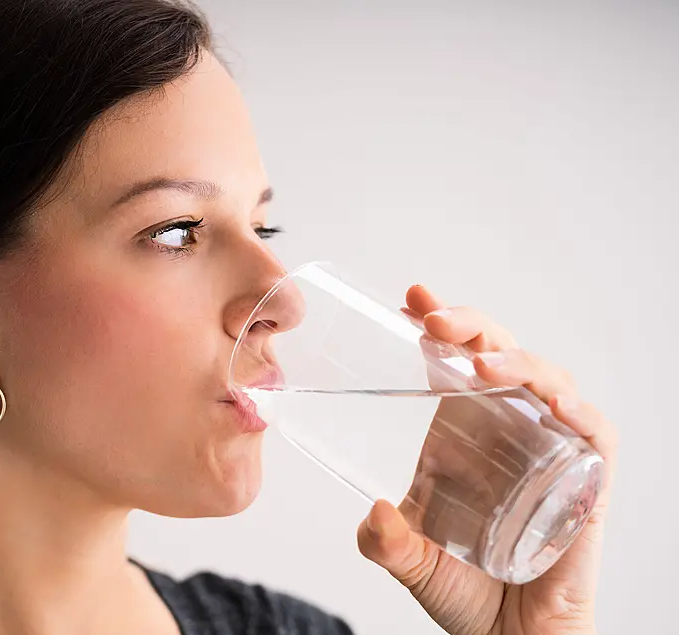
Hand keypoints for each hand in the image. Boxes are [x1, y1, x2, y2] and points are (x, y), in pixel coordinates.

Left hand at [356, 285, 616, 634]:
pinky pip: (595, 432)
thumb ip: (384, 541)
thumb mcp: (410, 560)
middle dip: (471, 326)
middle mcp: (508, 431)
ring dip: (518, 361)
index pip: (456, 361)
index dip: (442, 325)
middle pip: (500, 354)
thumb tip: (373, 515)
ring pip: (547, 380)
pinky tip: (554, 404)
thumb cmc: (468, 592)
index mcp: (463, 432)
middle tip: (432, 317)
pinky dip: (580, 412)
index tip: (412, 298)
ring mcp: (549, 450)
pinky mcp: (586, 481)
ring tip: (482, 363)